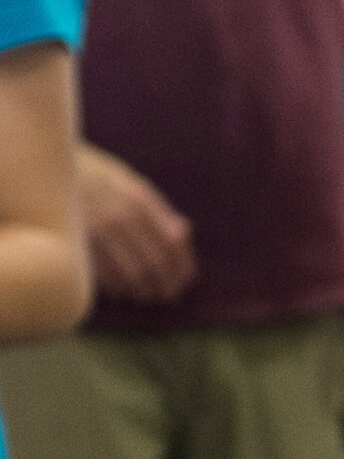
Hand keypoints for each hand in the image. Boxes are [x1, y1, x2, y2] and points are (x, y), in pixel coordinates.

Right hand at [77, 145, 194, 303]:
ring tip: (147, 295)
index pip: (172, 241)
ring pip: (134, 275)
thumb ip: (156, 206)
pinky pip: (106, 276)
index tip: (186, 278)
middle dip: (167, 284)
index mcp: (137, 198)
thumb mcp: (125, 179)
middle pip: (156, 263)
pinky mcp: (78, 243)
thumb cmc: (90, 173)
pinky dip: (119, 288)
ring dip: (145, 290)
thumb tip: (185, 233)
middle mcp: (120, 215)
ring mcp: (98, 230)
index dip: (182, 265)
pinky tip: (123, 291)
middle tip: (169, 294)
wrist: (42, 164)